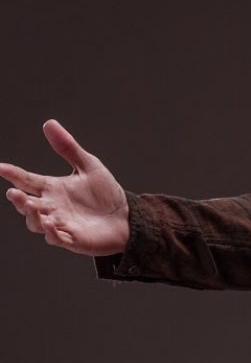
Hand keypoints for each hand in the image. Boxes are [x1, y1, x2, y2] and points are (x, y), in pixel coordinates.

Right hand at [0, 120, 129, 255]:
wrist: (126, 217)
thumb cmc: (105, 194)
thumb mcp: (88, 166)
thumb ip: (68, 148)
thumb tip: (48, 123)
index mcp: (52, 189)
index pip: (27, 180)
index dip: (12, 174)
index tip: (0, 167)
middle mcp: (51, 207)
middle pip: (26, 204)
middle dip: (18, 199)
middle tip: (14, 192)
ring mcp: (60, 224)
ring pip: (36, 223)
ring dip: (32, 216)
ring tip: (31, 204)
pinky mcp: (72, 239)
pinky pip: (56, 238)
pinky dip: (51, 233)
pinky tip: (51, 224)